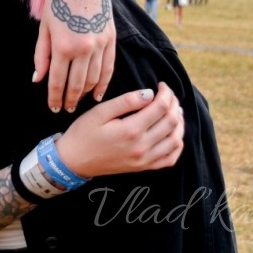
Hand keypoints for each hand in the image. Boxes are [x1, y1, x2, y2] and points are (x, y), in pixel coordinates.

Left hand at [35, 0, 115, 111]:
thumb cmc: (57, 1)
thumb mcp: (44, 28)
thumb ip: (41, 56)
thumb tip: (37, 80)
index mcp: (63, 46)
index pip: (57, 81)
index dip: (54, 98)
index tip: (53, 108)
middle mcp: (84, 48)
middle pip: (76, 84)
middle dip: (70, 100)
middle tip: (66, 110)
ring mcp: (100, 44)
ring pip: (94, 79)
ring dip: (85, 94)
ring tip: (78, 102)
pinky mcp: (111, 39)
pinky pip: (109, 68)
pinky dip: (104, 84)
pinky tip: (98, 94)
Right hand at [55, 82, 184, 177]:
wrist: (73, 161)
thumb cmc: (83, 133)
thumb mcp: (100, 112)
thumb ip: (126, 101)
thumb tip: (149, 93)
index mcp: (130, 130)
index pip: (161, 108)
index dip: (166, 93)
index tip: (161, 85)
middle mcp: (141, 147)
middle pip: (171, 122)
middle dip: (174, 104)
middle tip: (168, 95)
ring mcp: (144, 160)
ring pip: (175, 140)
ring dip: (179, 123)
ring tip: (173, 110)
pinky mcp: (143, 167)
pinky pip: (170, 159)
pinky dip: (177, 145)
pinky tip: (173, 134)